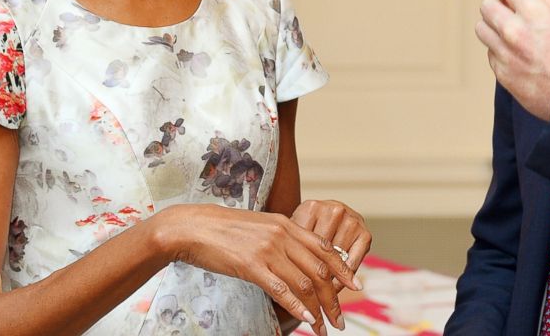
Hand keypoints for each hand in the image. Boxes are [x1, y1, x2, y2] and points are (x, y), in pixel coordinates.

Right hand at [160, 204, 359, 335]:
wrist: (193, 227)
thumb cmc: (225, 230)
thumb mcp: (260, 227)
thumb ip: (282, 239)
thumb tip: (299, 259)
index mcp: (287, 224)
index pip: (324, 248)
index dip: (343, 269)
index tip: (356, 286)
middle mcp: (282, 235)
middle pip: (319, 269)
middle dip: (334, 297)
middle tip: (341, 319)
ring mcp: (268, 249)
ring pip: (304, 282)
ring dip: (318, 309)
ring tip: (324, 329)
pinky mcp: (252, 265)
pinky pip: (282, 289)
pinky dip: (298, 307)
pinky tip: (307, 320)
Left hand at [476, 0, 549, 120]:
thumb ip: (543, 1)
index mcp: (536, 14)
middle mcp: (516, 32)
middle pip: (487, 4)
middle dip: (499, 6)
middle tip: (512, 16)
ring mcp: (506, 54)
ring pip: (481, 28)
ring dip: (494, 28)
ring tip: (512, 36)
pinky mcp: (501, 73)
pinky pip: (490, 52)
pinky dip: (499, 51)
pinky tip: (518, 57)